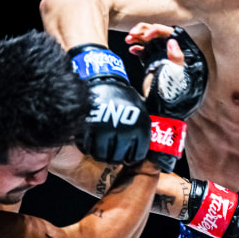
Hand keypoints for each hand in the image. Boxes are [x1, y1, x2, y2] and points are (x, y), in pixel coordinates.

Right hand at [68, 44, 149, 164]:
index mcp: (141, 128)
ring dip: (99, 153)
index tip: (124, 153)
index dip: (129, 157)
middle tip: (110, 149)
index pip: (136, 157)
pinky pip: (86, 148)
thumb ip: (143, 129)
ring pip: (101, 156)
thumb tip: (152, 145)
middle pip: (116, 159)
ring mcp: (106, 130)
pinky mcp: (88, 128)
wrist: (103, 79)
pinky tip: (90, 138)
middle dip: (113, 156)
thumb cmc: (123, 97)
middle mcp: (125, 131)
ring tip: (99, 143)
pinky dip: (86, 146)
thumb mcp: (141, 111)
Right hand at [126, 24, 208, 171]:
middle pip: (158, 33)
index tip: (147, 35)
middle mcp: (172, 55)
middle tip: (134, 34)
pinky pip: (143, 50)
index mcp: (181, 55)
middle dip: (145, 30)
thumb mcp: (176, 77)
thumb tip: (172, 41)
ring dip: (138, 36)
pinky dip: (136, 46)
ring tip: (129, 39)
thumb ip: (176, 59)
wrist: (161, 112)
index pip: (171, 33)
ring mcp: (161, 59)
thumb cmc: (172, 96)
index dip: (158, 30)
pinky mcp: (152, 65)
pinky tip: (131, 49)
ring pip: (149, 40)